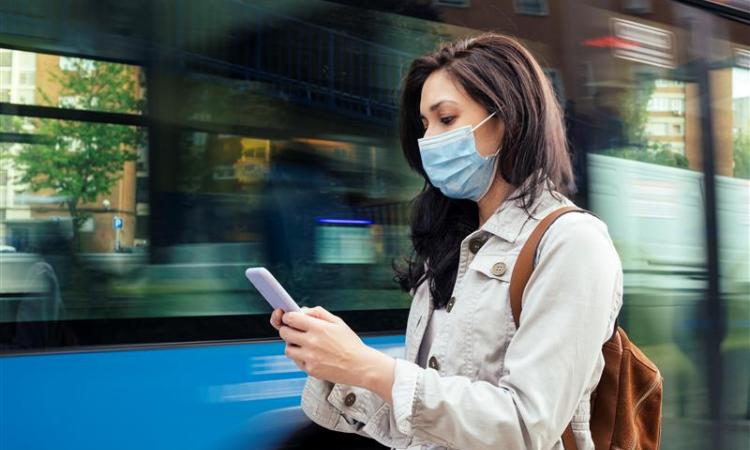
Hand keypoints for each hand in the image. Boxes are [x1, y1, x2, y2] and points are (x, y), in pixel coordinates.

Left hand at [274, 306, 393, 394]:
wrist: (360, 366)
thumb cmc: (350, 343)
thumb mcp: (338, 322)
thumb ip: (318, 313)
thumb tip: (302, 310)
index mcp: (319, 327)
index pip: (290, 318)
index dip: (288, 317)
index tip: (290, 318)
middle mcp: (312, 342)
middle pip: (284, 332)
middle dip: (287, 329)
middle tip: (295, 331)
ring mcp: (310, 357)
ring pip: (287, 348)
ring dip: (292, 345)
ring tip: (305, 344)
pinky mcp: (310, 370)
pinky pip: (296, 361)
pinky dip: (301, 357)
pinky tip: (313, 355)